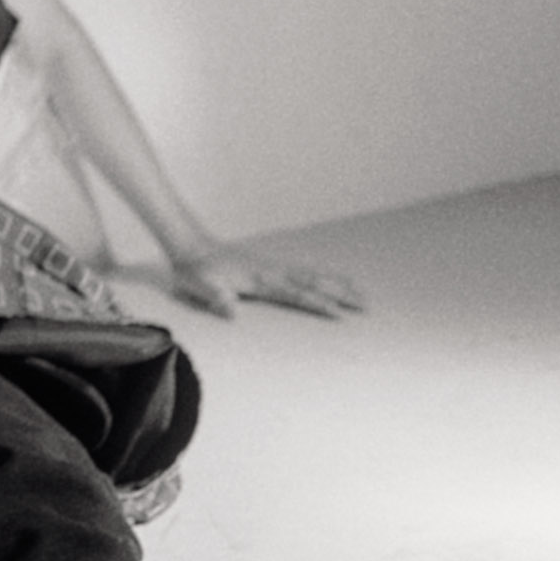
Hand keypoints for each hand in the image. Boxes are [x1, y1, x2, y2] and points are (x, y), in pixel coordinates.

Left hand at [164, 249, 364, 320]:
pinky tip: (332, 280)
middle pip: (313, 282)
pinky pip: (304, 271)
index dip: (317, 303)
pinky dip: (323, 275)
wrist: (192, 246)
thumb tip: (231, 312)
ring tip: (361, 292)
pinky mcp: (271, 266)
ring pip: (313, 274)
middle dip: (341, 293)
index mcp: (260, 279)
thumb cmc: (196, 271)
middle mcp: (272, 271)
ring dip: (338, 283)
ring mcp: (273, 267)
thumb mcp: (200, 286)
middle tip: (366, 304)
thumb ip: (215, 298)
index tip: (339, 313)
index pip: (295, 294)